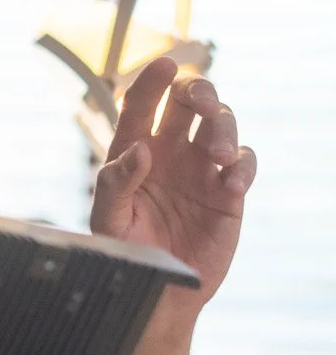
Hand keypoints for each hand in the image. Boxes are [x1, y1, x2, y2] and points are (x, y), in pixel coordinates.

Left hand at [90, 55, 256, 305]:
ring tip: (219, 154)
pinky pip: (244, 163)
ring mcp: (202, 168)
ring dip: (224, 127)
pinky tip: (230, 183)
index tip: (163, 65)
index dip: (152, 81)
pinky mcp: (228, 190)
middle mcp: (170, 151)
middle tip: (200, 102)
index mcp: (136, 149)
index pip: (143, 105)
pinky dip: (242, 165)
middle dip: (199, 91)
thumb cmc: (125, 252)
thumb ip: (115, 183)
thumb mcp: (109, 220)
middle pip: (190, 101)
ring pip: (221, 123)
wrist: (159, 290)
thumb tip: (139, 149)